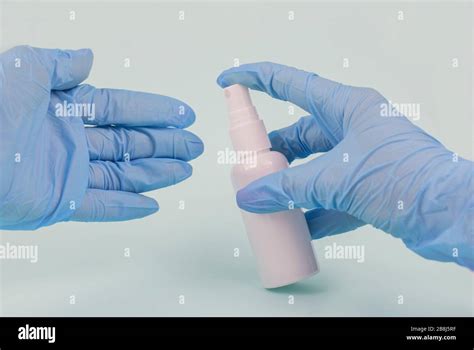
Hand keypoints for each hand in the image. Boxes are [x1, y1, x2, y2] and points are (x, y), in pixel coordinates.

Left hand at [0, 46, 202, 229]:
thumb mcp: (24, 68)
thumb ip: (60, 64)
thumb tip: (88, 58)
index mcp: (64, 108)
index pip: (121, 109)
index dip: (154, 112)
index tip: (182, 114)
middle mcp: (70, 141)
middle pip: (130, 143)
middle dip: (165, 144)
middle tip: (194, 146)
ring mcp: (67, 173)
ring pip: (123, 174)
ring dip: (155, 173)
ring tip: (184, 170)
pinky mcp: (59, 203)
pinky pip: (100, 206)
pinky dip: (126, 207)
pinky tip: (151, 204)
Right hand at [217, 62, 472, 269]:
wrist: (451, 215)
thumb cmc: (401, 179)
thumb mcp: (335, 179)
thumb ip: (287, 187)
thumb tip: (249, 196)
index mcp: (346, 107)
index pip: (290, 84)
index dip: (255, 79)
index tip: (229, 82)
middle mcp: (352, 128)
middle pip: (299, 135)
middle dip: (272, 154)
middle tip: (249, 171)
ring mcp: (361, 157)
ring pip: (314, 168)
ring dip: (292, 187)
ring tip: (269, 204)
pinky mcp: (369, 185)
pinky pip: (331, 195)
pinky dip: (314, 211)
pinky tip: (298, 228)